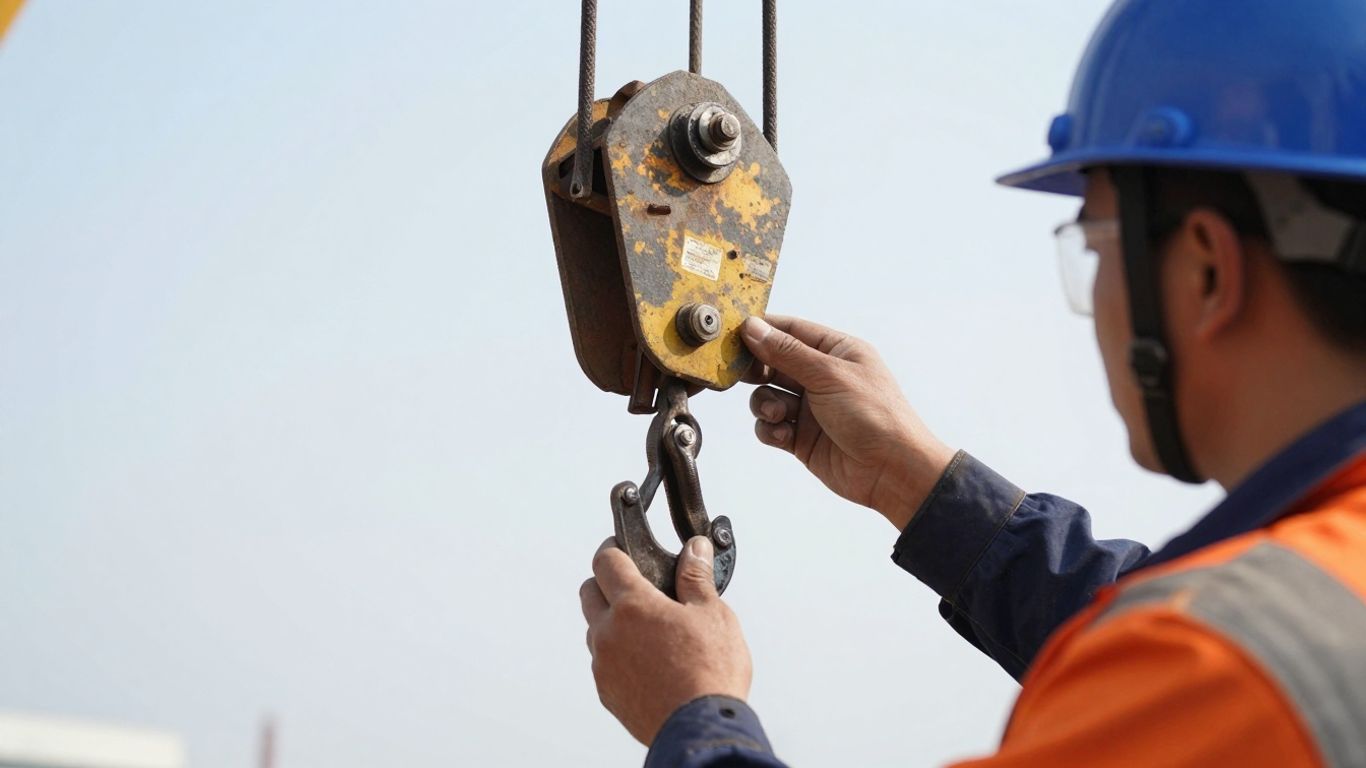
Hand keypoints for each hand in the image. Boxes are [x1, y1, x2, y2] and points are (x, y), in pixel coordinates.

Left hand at [580, 536, 750, 744]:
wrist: (700, 727)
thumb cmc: (710, 671)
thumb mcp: (712, 614)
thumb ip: (696, 577)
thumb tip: (695, 548)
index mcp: (633, 605)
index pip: (605, 561)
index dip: (613, 548)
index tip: (621, 546)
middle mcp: (608, 632)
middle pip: (589, 592)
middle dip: (606, 582)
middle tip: (634, 585)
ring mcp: (603, 665)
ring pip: (595, 630)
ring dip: (611, 621)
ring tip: (646, 628)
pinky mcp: (606, 692)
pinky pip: (603, 662)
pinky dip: (617, 654)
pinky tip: (646, 661)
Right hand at [742, 315, 955, 530]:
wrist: (892, 471)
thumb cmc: (874, 415)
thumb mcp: (829, 375)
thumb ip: (787, 352)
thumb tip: (753, 328)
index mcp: (836, 351)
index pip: (791, 330)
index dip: (762, 330)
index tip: (733, 332)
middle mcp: (821, 376)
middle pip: (774, 363)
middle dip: (757, 369)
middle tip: (741, 374)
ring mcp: (811, 408)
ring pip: (768, 396)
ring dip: (766, 403)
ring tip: (779, 413)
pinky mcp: (802, 438)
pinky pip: (771, 426)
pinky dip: (771, 429)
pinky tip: (785, 434)